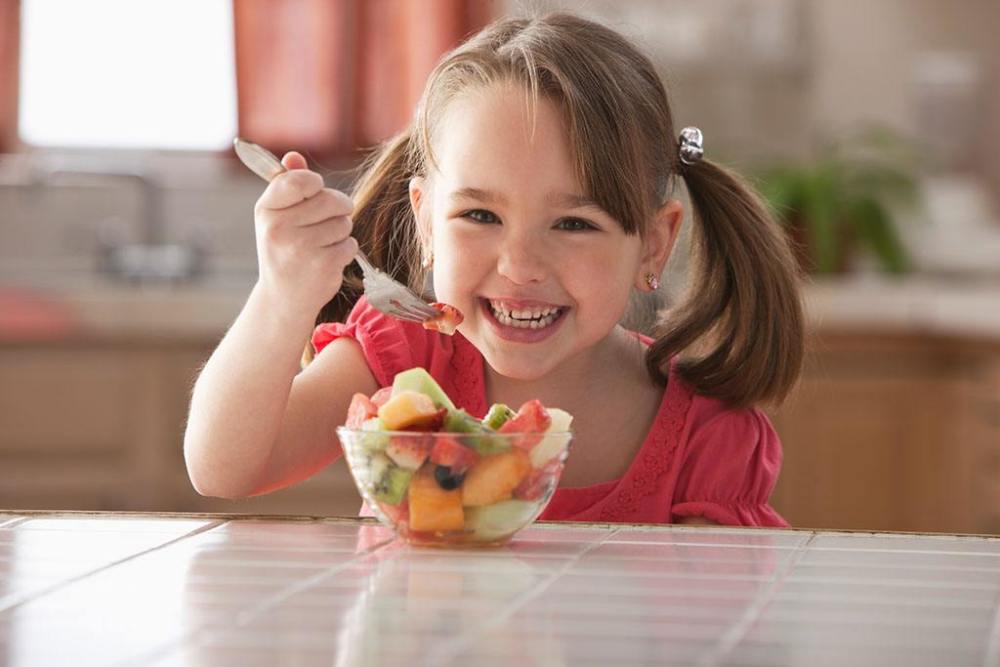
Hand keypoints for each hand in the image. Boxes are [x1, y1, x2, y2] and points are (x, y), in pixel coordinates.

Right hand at [253, 152, 357, 315]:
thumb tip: (294, 156)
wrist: (283, 298)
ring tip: (321, 244)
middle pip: (331, 199)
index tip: (314, 192)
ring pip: (344, 222)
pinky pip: (350, 243)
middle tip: (327, 219)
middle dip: (337, 208)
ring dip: (340, 232)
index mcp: (266, 210)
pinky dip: (345, 250)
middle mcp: (280, 228)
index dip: (315, 184)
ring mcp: (301, 248)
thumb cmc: (283, 249)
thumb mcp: (278, 216)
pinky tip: (327, 259)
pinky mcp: (323, 265)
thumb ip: (288, 184)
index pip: (301, 180)